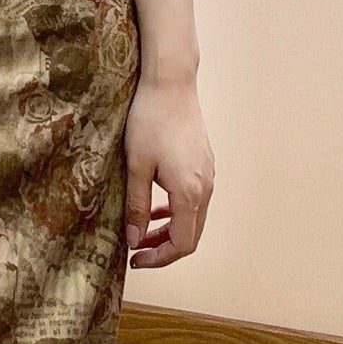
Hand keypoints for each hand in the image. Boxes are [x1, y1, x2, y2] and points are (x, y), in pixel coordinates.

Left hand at [122, 75, 214, 268]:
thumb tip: (135, 239)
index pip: (182, 244)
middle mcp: (205, 187)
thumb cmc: (150, 120)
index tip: (135, 260)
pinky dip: (176, 210)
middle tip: (136, 251)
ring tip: (142, 230)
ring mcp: (208, 174)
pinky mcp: (204, 162)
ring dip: (169, 229)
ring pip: (193, 216)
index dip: (159, 258)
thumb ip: (137, 205)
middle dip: (164, 248)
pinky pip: (194, 198)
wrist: (171, 83)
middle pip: (191, 234)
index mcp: (189, 192)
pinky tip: (156, 205)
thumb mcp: (136, 166)